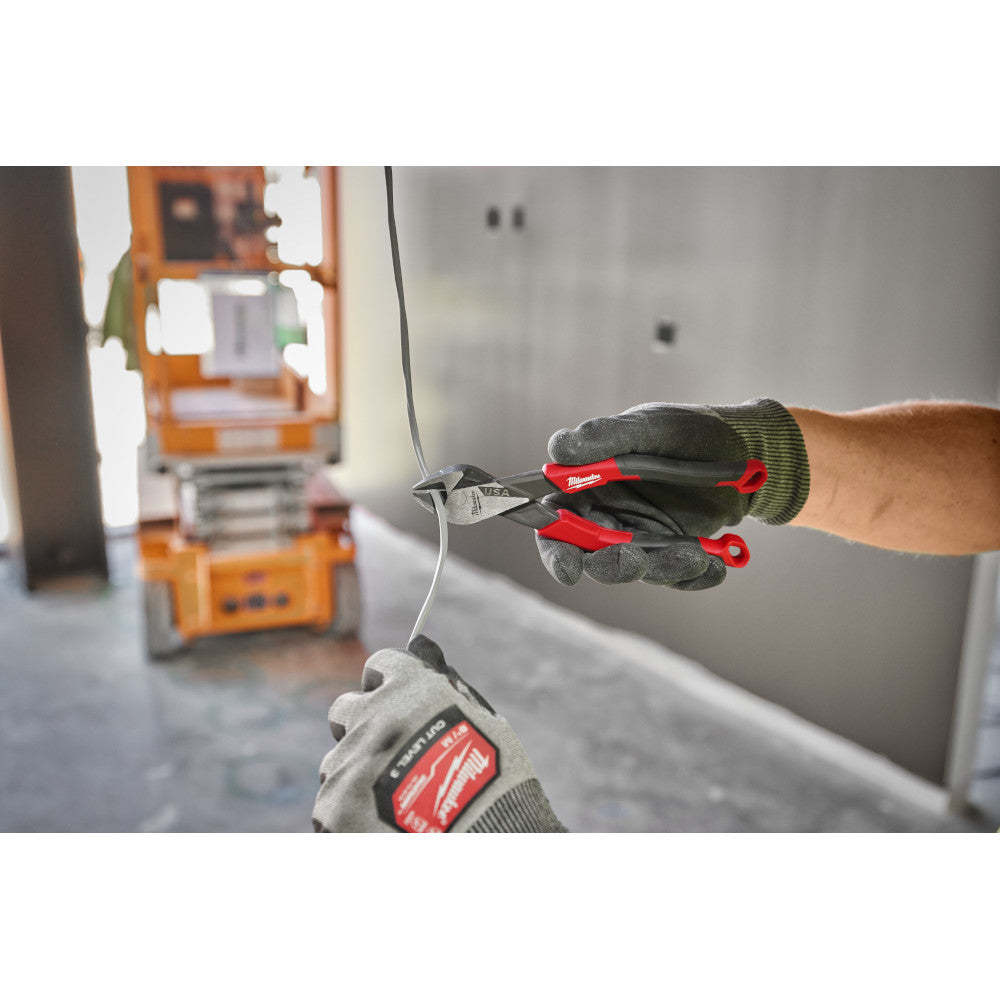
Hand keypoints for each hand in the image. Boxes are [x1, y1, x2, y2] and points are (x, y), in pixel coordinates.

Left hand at [313, 636, 564, 832]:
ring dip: (356, 774)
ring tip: (388, 802)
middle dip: (359, 726)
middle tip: (383, 753)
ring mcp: (349, 758)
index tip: (391, 702)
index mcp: (413, 686)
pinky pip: (331, 803)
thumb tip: (428, 663)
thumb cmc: (497, 778)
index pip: (380, 665)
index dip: (385, 685)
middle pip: (344, 709)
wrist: (483, 833)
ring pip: (337, 760)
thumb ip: (449, 694)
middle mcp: (374, 714)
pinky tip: (379, 825)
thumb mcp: (484, 719)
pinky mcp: (333, 802)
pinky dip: (349, 813)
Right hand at [535, 398, 808, 588]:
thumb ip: (606, 438)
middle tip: (635, 561)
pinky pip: (676, 576)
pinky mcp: (673, 552)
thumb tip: (558, 447)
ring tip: (695, 556)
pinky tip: (716, 564)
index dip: (555, 548)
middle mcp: (608, 514)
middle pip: (590, 556)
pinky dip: (694, 577)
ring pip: (636, 569)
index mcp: (588, 484)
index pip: (555, 521)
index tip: (568, 569)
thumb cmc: (687, 431)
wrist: (745, 450)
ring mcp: (641, 536)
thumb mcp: (650, 427)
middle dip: (610, 566)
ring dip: (661, 569)